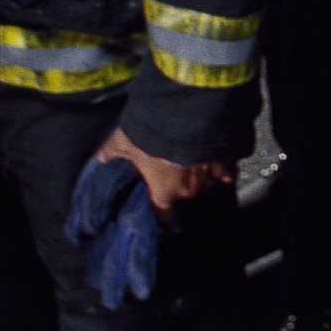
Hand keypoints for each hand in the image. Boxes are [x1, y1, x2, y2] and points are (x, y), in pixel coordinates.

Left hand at [94, 125, 230, 215]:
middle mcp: (191, 188)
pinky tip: (222, 153)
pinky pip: (229, 166)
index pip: (165, 217)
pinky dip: (225, 162)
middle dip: (183, 185)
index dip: (165, 220)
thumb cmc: (153, 132)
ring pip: (209, 180)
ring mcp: (213, 172)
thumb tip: (100, 158)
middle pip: (187, 195)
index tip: (168, 221)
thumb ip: (113, 151)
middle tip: (176, 170)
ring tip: (197, 158)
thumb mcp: (124, 141)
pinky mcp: (230, 155)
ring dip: (203, 172)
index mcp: (165, 191)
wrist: (190, 109)